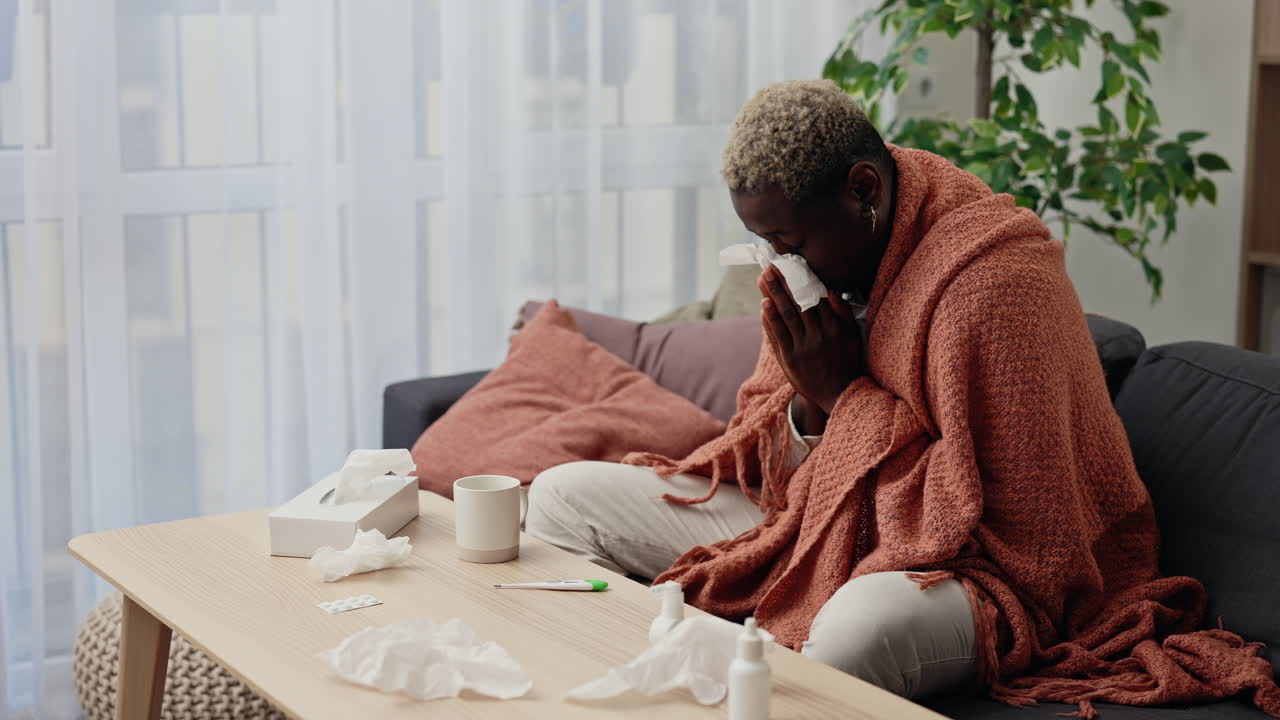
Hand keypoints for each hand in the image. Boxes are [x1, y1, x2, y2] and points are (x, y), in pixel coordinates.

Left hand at [758, 265, 863, 415]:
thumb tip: (832, 291)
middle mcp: (818, 335)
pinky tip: (764, 305)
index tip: (791, 265)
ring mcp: (803, 347)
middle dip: (783, 283)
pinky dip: (770, 320)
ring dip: (773, 296)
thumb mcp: (852, 336)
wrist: (838, 394)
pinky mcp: (790, 359)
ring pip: (786, 316)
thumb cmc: (846, 362)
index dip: (802, 280)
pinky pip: (778, 335)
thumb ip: (843, 313)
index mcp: (834, 327)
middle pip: (797, 303)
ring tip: (763, 279)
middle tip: (770, 266)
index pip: (815, 298)